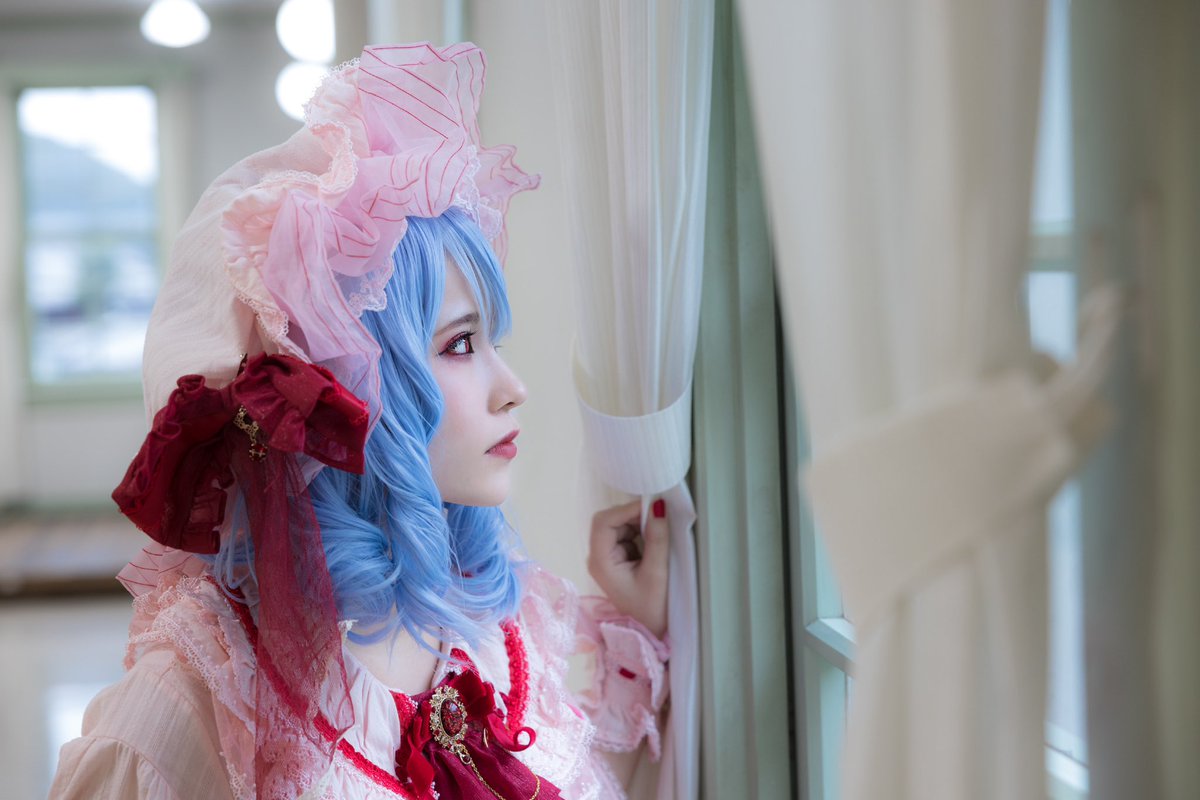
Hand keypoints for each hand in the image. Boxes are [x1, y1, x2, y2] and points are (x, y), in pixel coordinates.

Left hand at [587, 498, 669, 638]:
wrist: (653, 636)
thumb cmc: (653, 610)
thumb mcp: (658, 572)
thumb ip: (657, 538)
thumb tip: (659, 506)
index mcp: (601, 562)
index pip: (603, 522)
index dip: (626, 510)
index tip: (652, 507)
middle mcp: (599, 557)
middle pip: (610, 521)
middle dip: (634, 516)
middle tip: (660, 517)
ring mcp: (609, 558)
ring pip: (620, 526)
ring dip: (640, 523)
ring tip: (661, 530)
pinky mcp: (620, 559)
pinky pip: (628, 535)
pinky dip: (642, 532)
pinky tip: (657, 539)